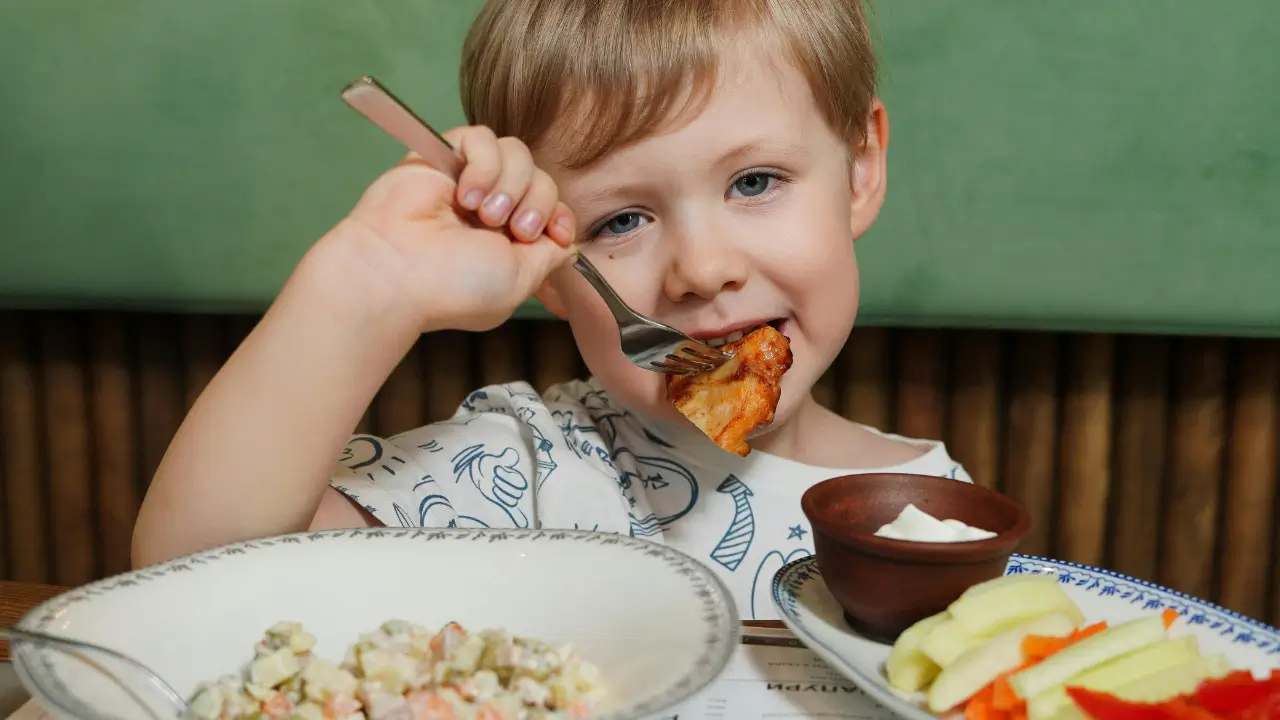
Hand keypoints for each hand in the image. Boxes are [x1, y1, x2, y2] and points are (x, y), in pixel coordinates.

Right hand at [333, 126, 575, 332]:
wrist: (396, 273)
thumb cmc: (453, 286)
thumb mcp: (520, 281)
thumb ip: (549, 257)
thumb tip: (567, 241)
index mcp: (508, 241)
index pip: (553, 208)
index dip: (560, 215)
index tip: (552, 233)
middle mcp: (491, 208)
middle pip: (542, 179)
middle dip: (537, 204)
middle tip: (512, 229)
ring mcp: (468, 181)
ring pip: (518, 154)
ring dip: (511, 184)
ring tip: (484, 214)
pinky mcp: (444, 155)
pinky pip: (483, 138)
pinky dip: (485, 165)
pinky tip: (465, 195)